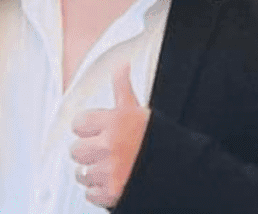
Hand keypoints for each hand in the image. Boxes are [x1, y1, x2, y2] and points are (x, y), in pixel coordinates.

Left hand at [70, 64, 150, 207]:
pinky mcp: (113, 193)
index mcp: (115, 122)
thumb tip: (121, 64)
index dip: (88, 129)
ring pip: (81, 174)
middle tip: (104, 153)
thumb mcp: (139, 110)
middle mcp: (110, 145)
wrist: (182, 171)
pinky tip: (114, 182)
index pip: (78, 124)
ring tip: (111, 168)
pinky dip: (99, 192)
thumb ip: (123, 88)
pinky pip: (90, 194)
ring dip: (93, 174)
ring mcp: (110, 171)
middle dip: (88, 153)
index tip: (98, 132)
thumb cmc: (159, 139)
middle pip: (75, 151)